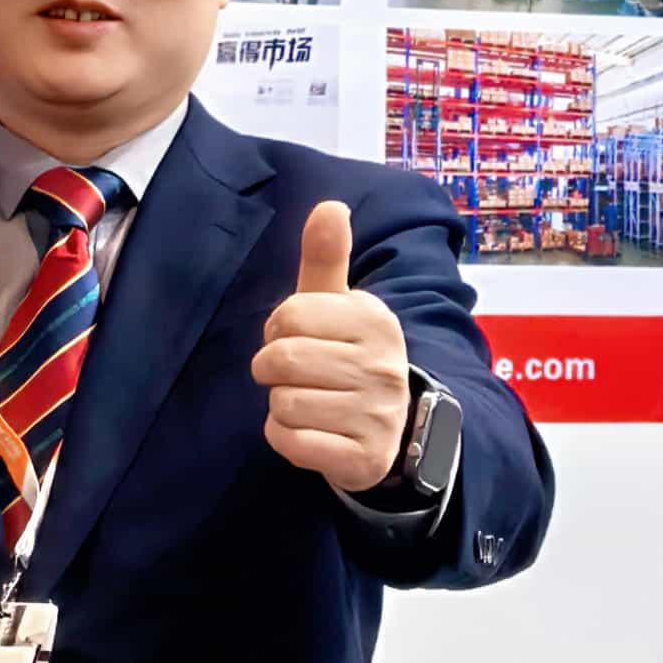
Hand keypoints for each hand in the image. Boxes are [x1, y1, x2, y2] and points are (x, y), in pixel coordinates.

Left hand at [250, 201, 410, 493]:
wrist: (391, 427)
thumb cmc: (347, 354)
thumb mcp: (337, 305)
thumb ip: (326, 257)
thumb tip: (329, 205)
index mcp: (374, 320)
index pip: (289, 315)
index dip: (277, 328)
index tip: (296, 337)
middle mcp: (382, 365)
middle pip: (282, 361)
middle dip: (272, 368)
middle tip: (293, 374)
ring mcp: (376, 414)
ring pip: (283, 404)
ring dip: (280, 404)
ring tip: (307, 401)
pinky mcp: (363, 458)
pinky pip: (291, 442)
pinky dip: (285, 438)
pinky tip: (309, 431)